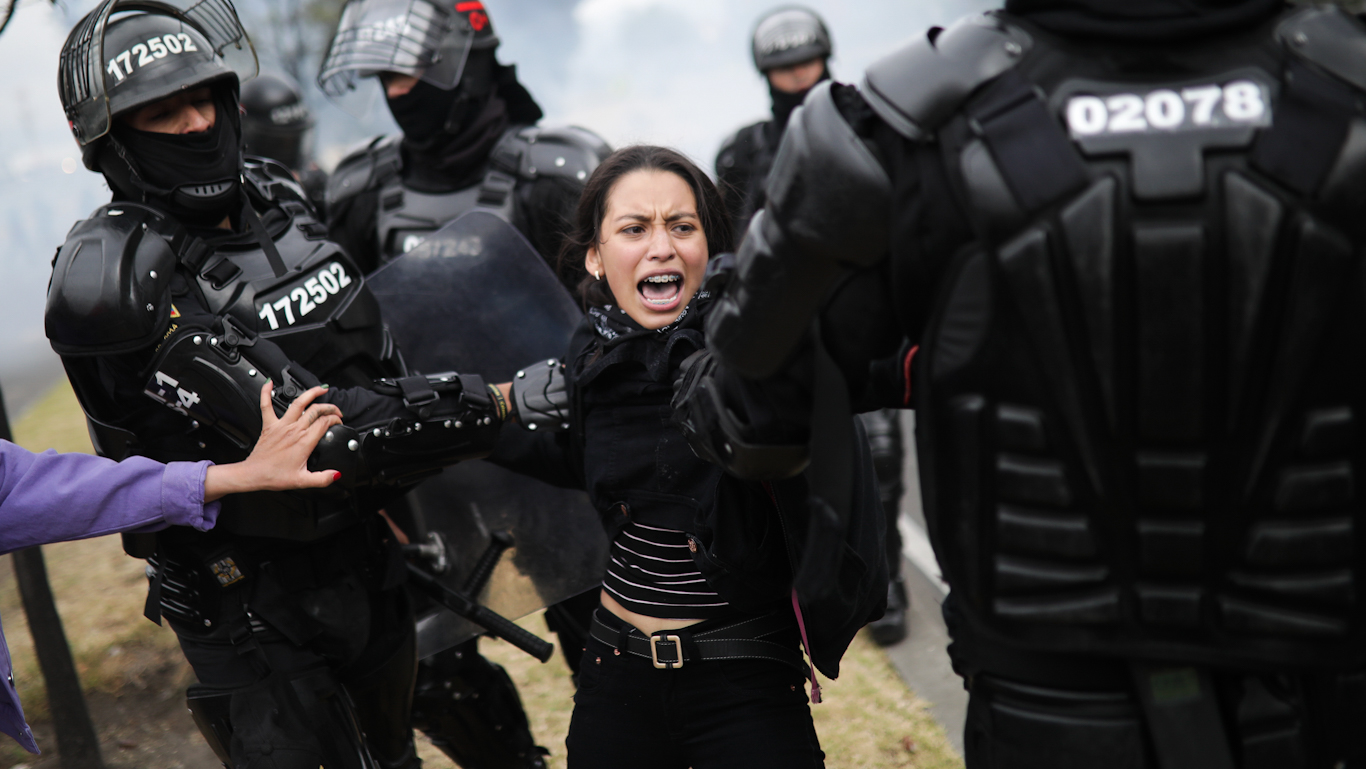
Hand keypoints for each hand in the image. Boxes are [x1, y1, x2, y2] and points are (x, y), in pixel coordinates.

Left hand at [202, 381, 344, 501]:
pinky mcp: (269, 425)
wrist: (253, 474)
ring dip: (311, 393)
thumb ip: (323, 478)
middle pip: (316, 410)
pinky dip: (266, 393)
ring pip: (298, 403)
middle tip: (335, 410)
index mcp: (304, 441)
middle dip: (329, 407)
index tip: (339, 421)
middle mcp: (294, 430)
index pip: (325, 422)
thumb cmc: (274, 476)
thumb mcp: (303, 481)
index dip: (335, 419)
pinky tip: (269, 383)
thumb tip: (336, 474)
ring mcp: (281, 425)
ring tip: (320, 389)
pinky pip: (266, 405)